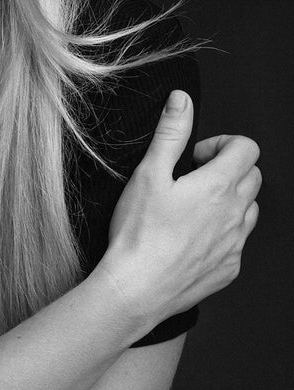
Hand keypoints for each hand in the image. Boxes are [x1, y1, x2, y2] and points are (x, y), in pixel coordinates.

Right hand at [100, 89, 260, 328]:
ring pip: (249, 209)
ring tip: (193, 208)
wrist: (137, 289)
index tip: (197, 157)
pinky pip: (238, 242)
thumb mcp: (148, 173)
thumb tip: (182, 101)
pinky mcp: (230, 268)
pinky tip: (190, 238)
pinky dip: (222, 233)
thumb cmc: (138, 233)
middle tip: (193, 179)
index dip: (221, 144)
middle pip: (252, 176)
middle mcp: (235, 214)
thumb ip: (171, 133)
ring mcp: (235, 244)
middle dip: (227, 169)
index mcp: (218, 186)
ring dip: (229, 201)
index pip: (247, 148)